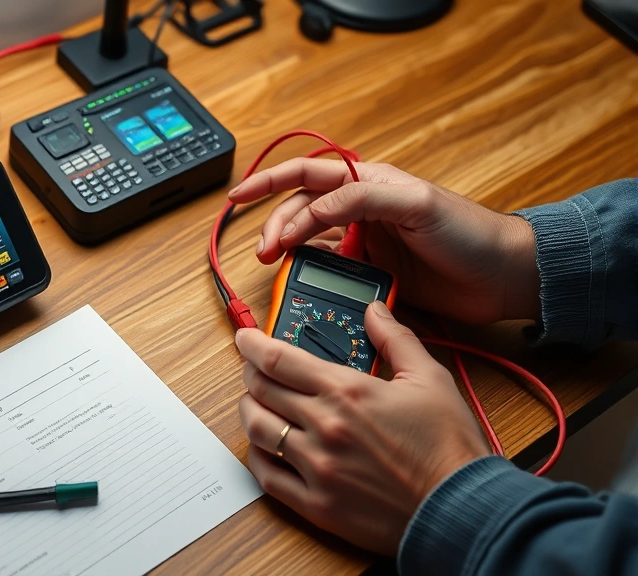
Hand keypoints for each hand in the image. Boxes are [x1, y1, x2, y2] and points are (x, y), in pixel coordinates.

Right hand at [227, 159, 539, 322]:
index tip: (239, 197)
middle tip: (264, 252)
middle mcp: (362, 210)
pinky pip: (329, 270)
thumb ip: (363, 198)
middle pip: (301, 211)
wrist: (502, 277)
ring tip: (275, 265)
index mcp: (370, 182)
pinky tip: (303, 280)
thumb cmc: (470, 232)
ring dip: (288, 251)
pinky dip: (311, 274)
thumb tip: (314, 211)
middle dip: (275, 226)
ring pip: (310, 242)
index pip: (309, 175)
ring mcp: (365, 242)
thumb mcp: (416, 204)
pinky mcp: (372, 273)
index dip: (270, 183)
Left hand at [236, 302, 490, 554]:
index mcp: (347, 391)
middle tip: (253, 368)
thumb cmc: (449, 447)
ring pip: (258, 430)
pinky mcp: (317, 504)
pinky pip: (267, 477)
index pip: (279, 359)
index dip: (253, 344)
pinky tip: (265, 448)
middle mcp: (324, 426)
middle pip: (261, 390)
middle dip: (251, 373)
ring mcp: (316, 467)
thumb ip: (396, 338)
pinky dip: (258, 457)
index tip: (245, 338)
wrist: (462, 509)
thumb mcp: (431, 378)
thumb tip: (375, 310)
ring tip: (255, 404)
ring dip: (249, 411)